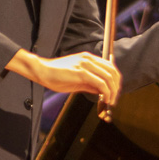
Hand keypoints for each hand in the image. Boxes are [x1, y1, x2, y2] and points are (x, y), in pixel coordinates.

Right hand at [6, 49, 121, 106]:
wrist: (42, 71)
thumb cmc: (56, 76)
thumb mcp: (77, 80)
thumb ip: (90, 84)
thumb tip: (102, 91)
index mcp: (88, 58)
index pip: (110, 67)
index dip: (115, 81)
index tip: (114, 92)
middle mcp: (89, 59)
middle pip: (112, 71)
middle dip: (116, 87)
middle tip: (114, 99)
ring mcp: (86, 64)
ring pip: (109, 77)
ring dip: (112, 91)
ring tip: (110, 101)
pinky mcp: (82, 72)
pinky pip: (100, 83)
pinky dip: (106, 92)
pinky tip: (104, 99)